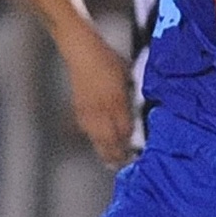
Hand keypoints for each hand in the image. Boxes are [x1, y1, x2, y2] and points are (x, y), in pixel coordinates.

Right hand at [62, 32, 136, 167]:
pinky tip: (97, 142)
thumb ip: (130, 95)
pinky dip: (94, 140)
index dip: (131, 141)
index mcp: (117, 100)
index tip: (136, 150)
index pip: (125, 129)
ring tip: (111, 161)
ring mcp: (89, 111)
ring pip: (97, 138)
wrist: (82, 53)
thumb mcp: (126, 75)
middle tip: (124, 163)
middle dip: (118, 154)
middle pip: (110, 140)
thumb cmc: (106, 59)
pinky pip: (87, 130)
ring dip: (105, 151)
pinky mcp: (79, 109)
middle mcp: (103, 109)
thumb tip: (134, 110)